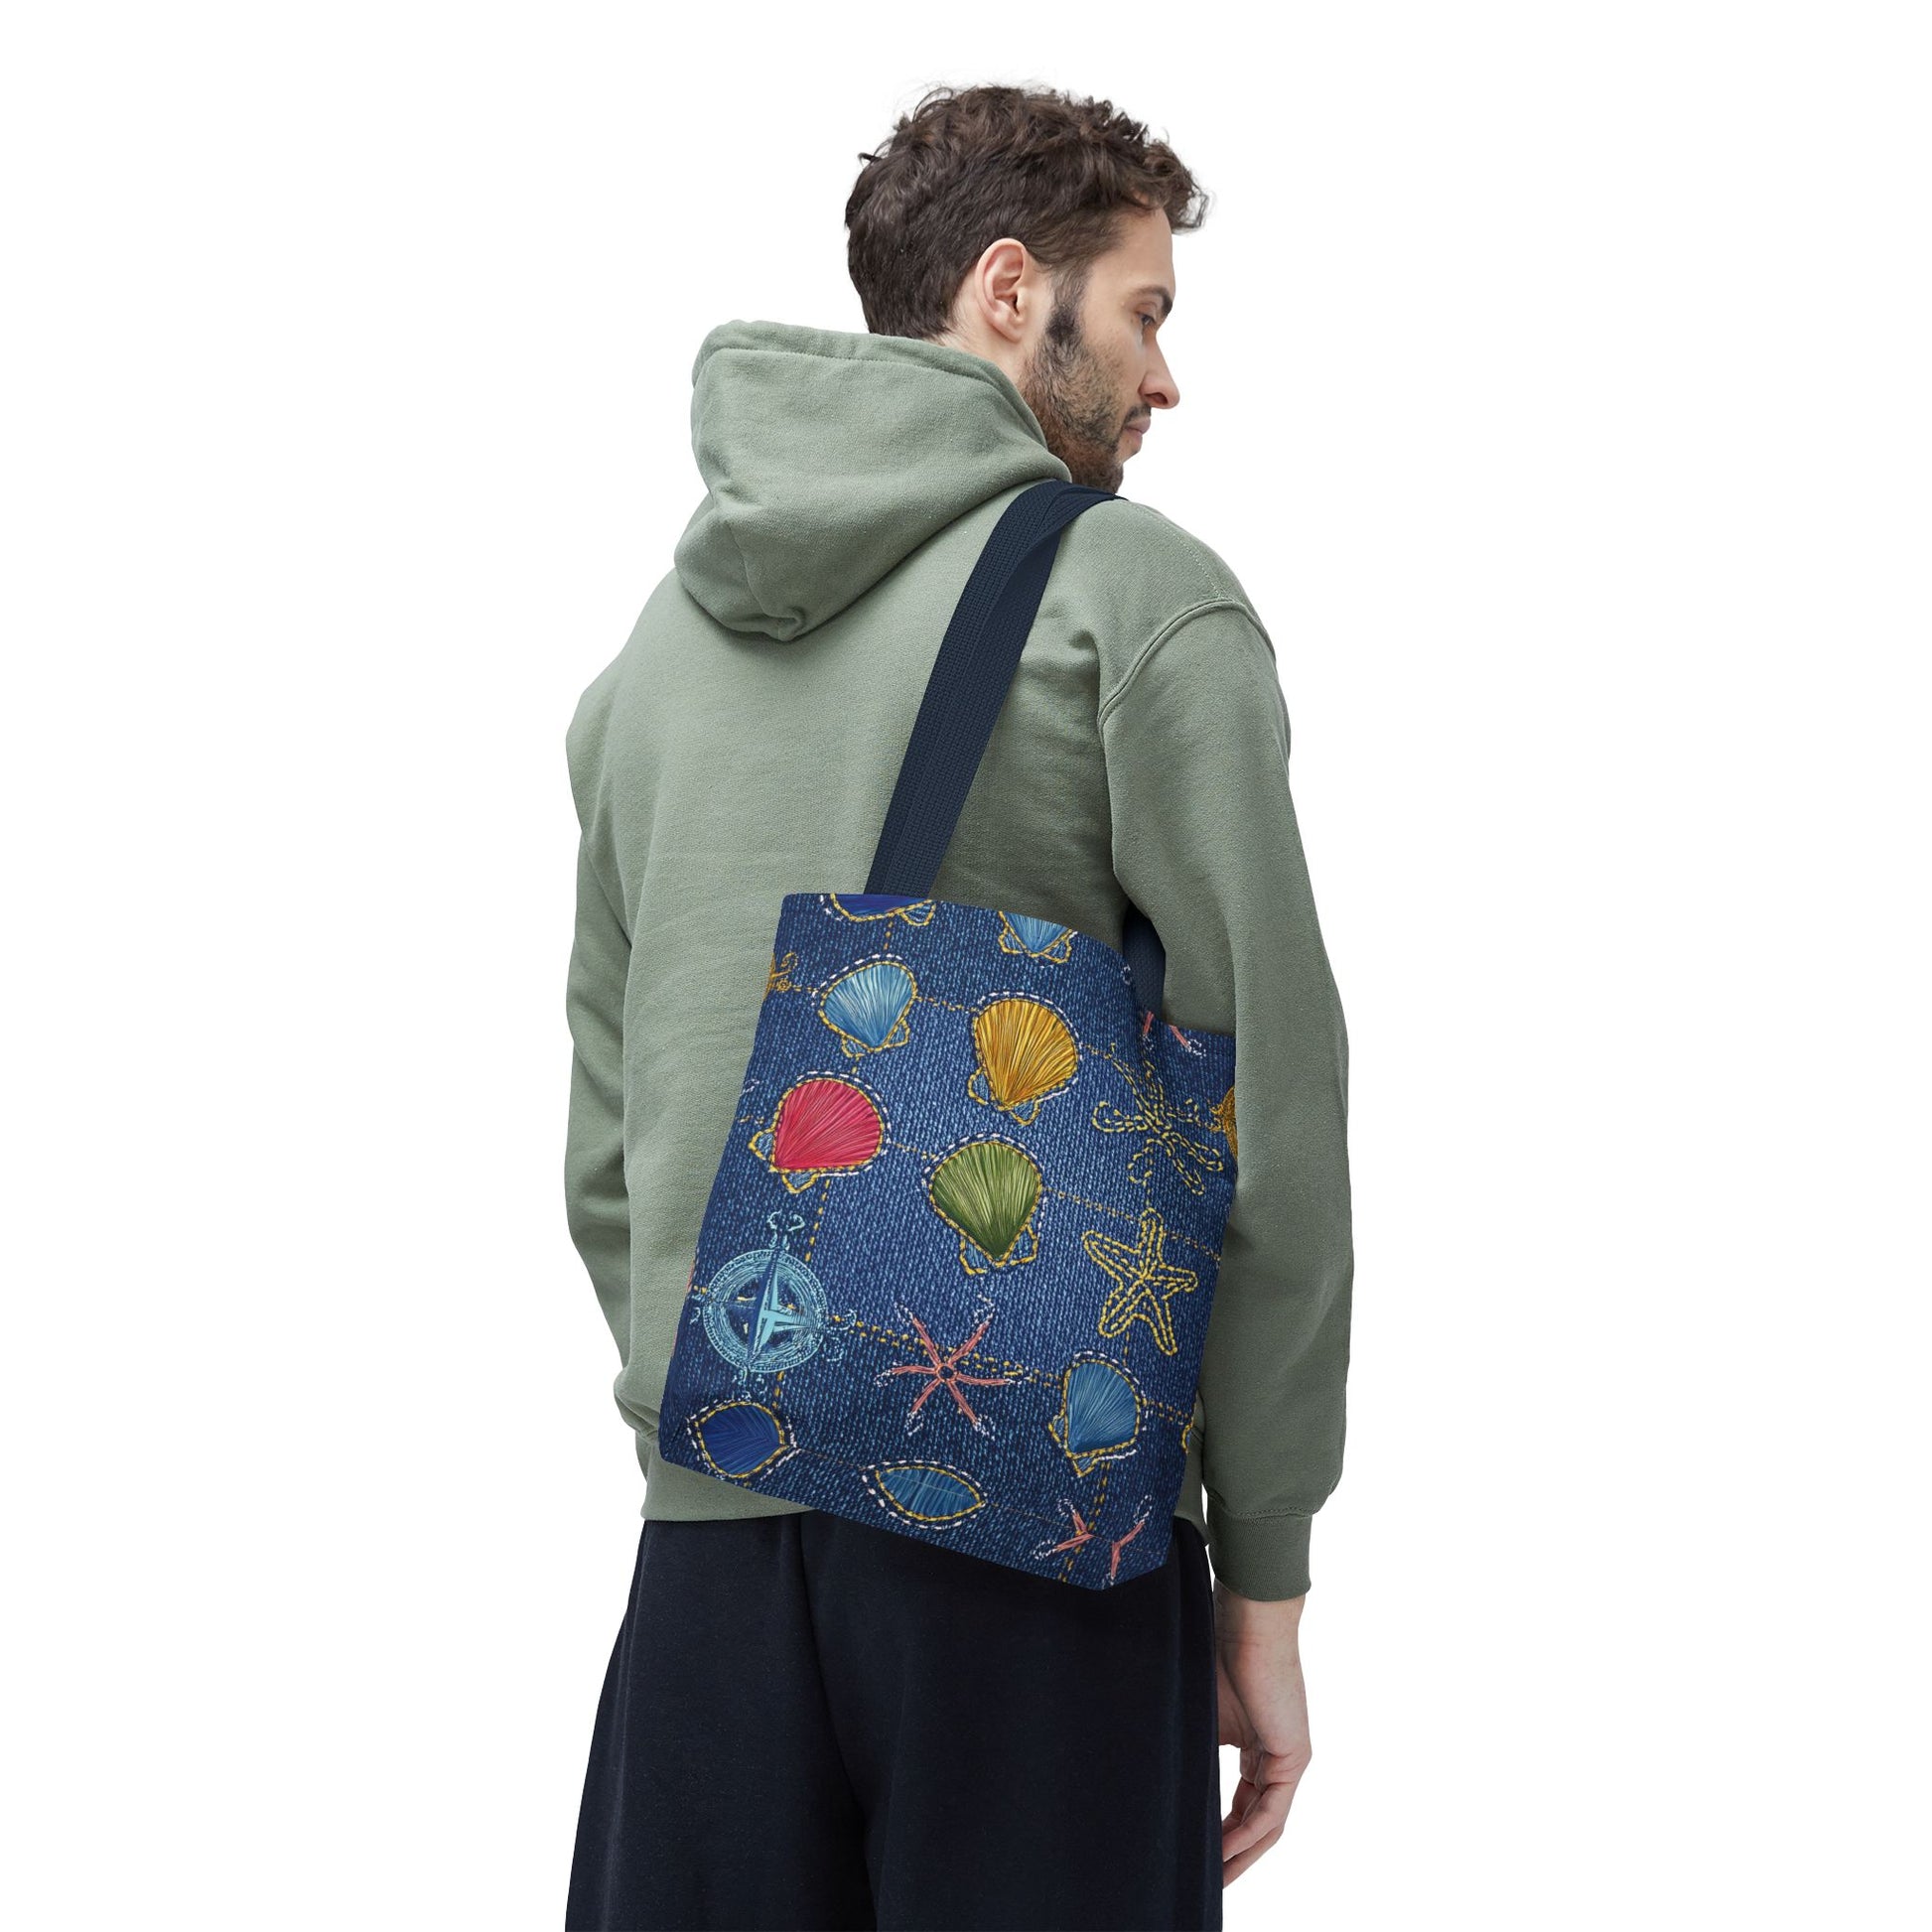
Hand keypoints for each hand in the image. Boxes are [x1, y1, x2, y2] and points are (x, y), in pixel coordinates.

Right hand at [1213, 1581, 1310, 1884]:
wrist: (1246, 1621)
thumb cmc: (1216, 1651)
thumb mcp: (1198, 1712)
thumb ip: (1190, 1746)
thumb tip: (1151, 1775)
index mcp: (1255, 1745)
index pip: (1240, 1804)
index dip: (1218, 1833)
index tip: (1194, 1852)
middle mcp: (1275, 1756)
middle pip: (1256, 1822)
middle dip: (1231, 1855)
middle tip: (1206, 1881)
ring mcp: (1288, 1757)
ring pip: (1266, 1824)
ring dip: (1241, 1855)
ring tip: (1215, 1879)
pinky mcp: (1294, 1756)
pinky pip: (1271, 1811)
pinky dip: (1247, 1834)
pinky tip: (1224, 1850)